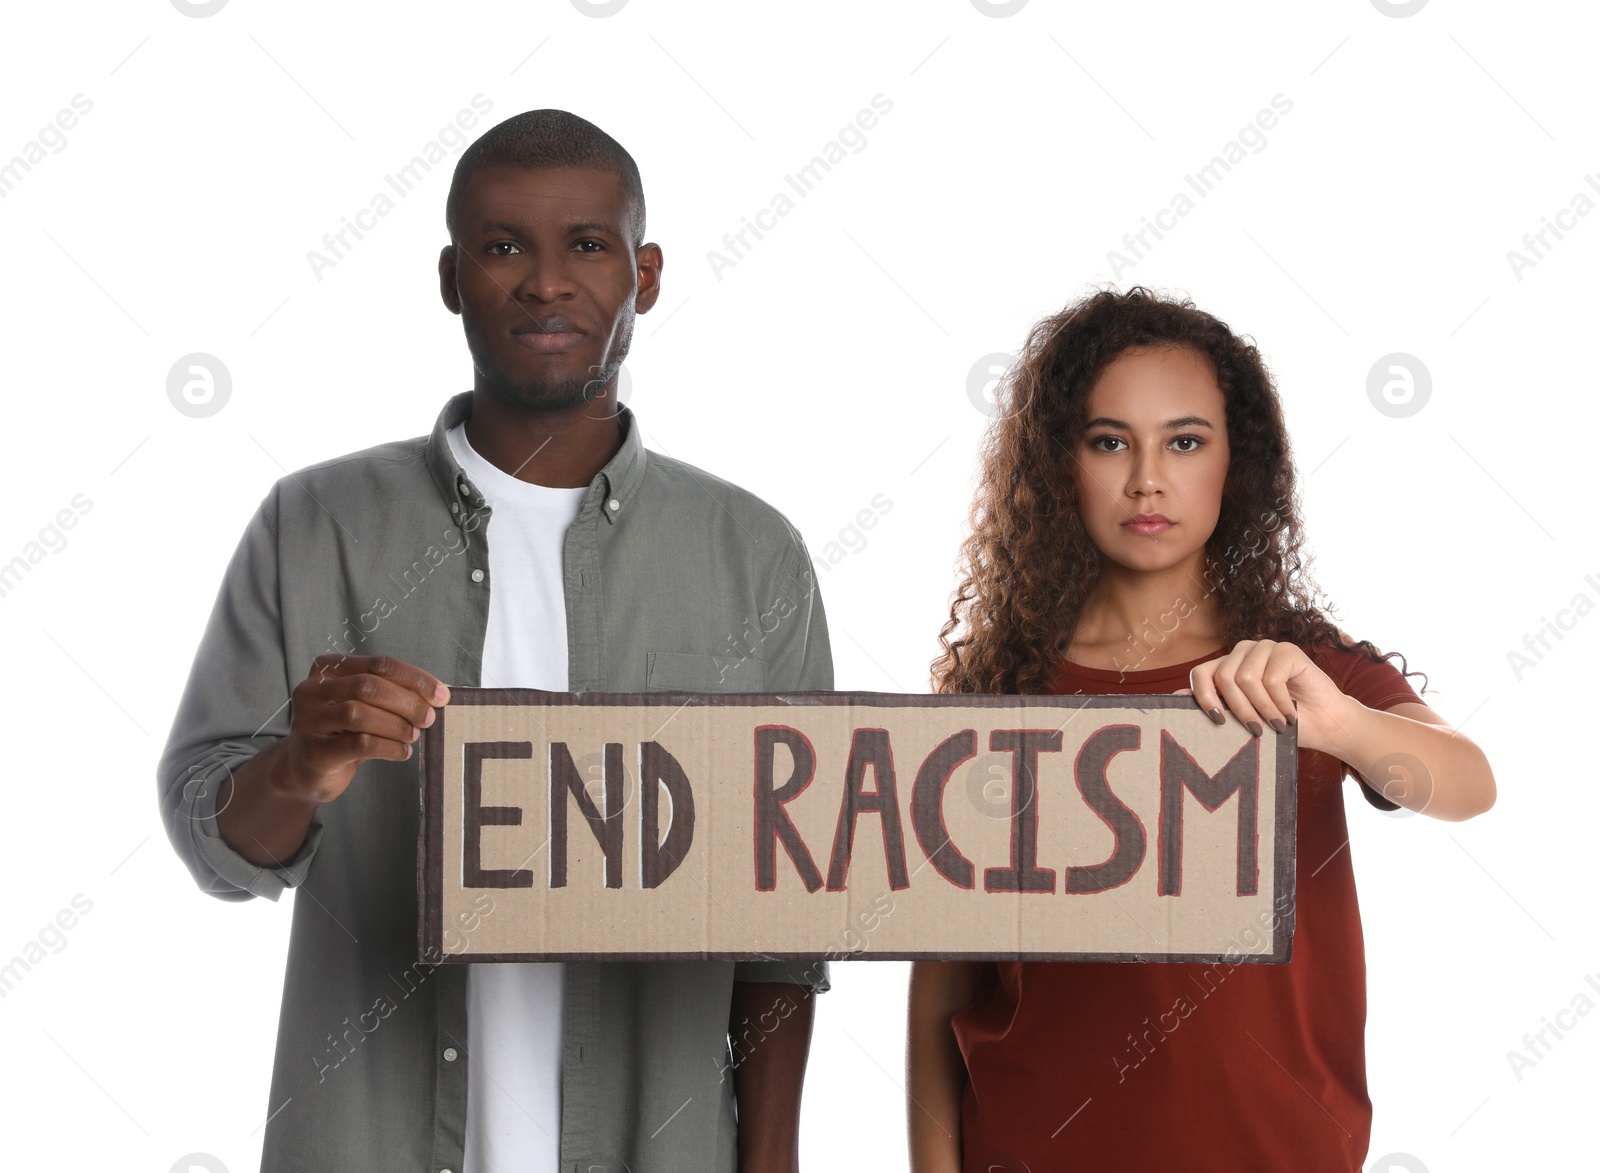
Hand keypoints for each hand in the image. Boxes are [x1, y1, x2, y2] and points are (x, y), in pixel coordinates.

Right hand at [274, 654, 450, 804]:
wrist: (306, 770)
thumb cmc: (343, 732)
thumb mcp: (364, 704)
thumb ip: (390, 693)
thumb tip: (438, 694)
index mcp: (328, 669)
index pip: (378, 664)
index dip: (414, 678)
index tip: (441, 695)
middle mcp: (312, 691)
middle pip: (368, 686)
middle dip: (407, 702)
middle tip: (428, 718)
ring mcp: (309, 721)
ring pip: (359, 714)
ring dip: (396, 725)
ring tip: (413, 735)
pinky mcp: (314, 752)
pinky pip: (358, 744)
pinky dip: (388, 747)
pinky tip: (402, 752)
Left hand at [1177, 639, 1353, 755]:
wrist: (1324, 725)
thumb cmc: (1278, 726)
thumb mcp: (1241, 721)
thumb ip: (1213, 707)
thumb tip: (1174, 699)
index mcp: (1226, 668)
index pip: (1200, 674)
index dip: (1204, 697)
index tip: (1218, 721)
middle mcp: (1242, 654)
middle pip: (1223, 678)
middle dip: (1239, 710)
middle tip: (1257, 730)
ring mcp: (1264, 648)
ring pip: (1246, 678)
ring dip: (1262, 709)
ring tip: (1276, 725)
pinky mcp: (1287, 650)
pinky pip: (1272, 678)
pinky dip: (1281, 704)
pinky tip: (1290, 715)